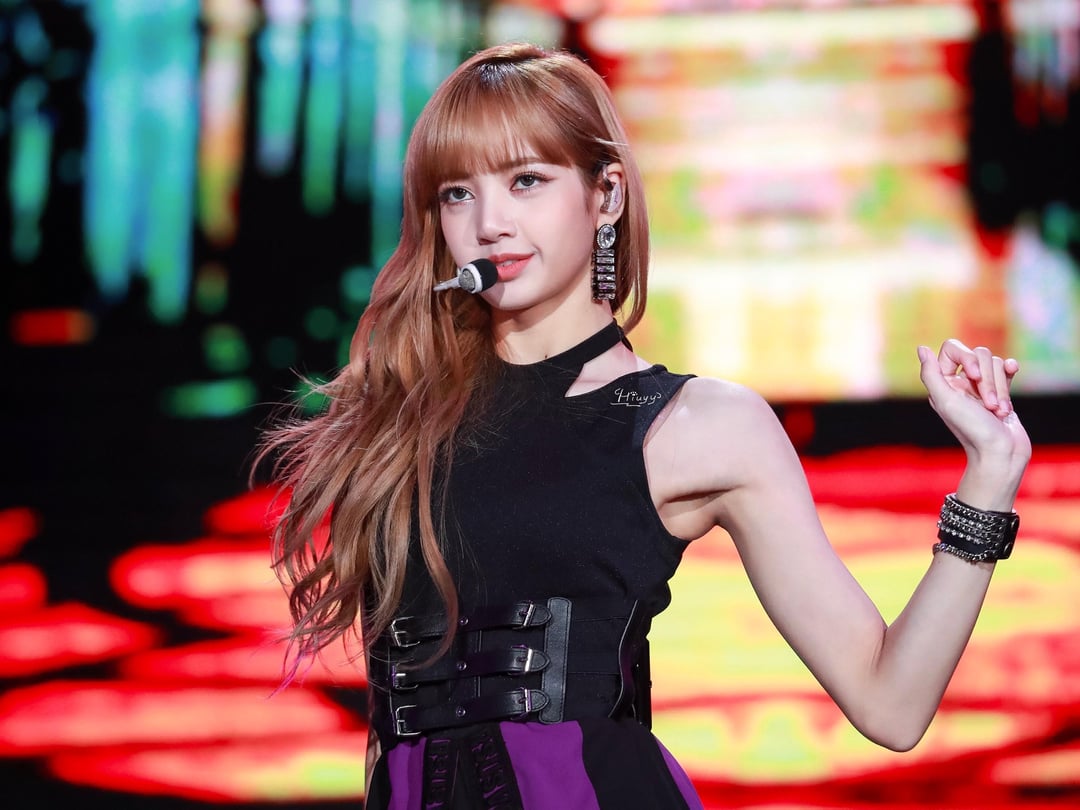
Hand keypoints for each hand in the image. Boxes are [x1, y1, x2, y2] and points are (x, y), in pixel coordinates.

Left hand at [917, 340, 1030, 465]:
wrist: (1000, 453)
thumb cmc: (971, 429)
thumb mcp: (945, 401)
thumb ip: (931, 374)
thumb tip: (921, 348)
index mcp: (943, 383)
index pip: (952, 348)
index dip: (966, 356)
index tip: (974, 376)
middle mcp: (960, 383)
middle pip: (979, 354)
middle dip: (987, 379)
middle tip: (987, 405)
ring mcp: (981, 387)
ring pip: (995, 363)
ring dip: (1000, 388)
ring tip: (998, 411)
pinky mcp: (1001, 392)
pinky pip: (1006, 369)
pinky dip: (1010, 371)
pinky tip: (1013, 369)